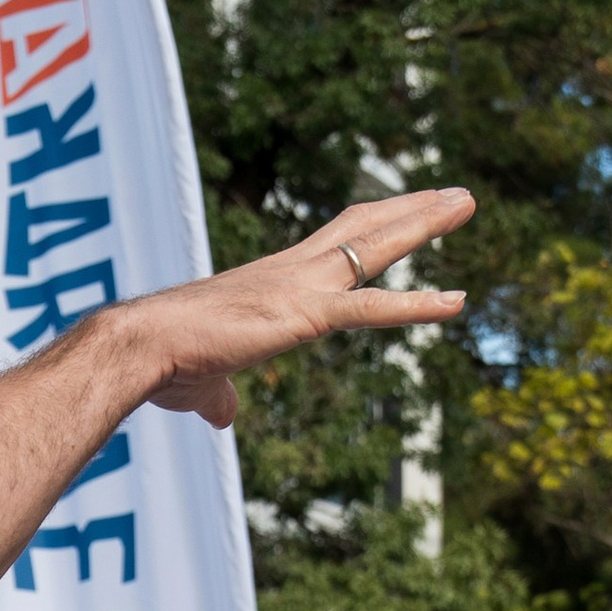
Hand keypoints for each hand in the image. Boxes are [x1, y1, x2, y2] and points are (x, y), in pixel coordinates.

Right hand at [138, 187, 474, 428]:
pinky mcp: (306, 314)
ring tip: (468, 201)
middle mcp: (292, 271)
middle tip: (455, 194)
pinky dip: (418, 305)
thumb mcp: (203, 383)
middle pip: (364, 226)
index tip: (402, 213)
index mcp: (273, 282)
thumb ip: (221, 396)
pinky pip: (373, 307)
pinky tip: (457, 301)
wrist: (143, 346)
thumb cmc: (165, 363)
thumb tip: (223, 416)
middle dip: (411, 209)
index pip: (333, 243)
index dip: (371, 226)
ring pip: (376, 245)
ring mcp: (302, 287)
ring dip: (425, 222)